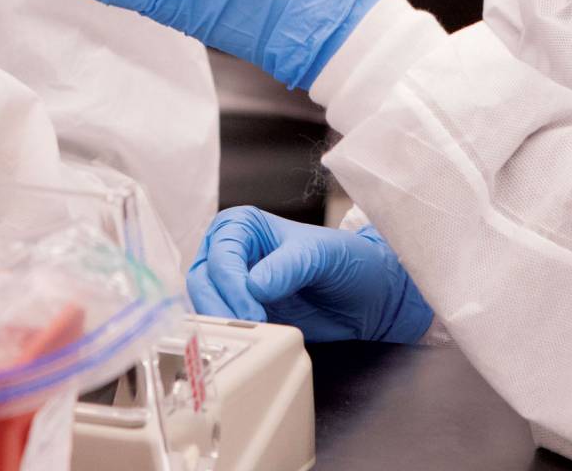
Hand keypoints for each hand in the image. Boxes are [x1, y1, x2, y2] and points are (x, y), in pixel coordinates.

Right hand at [188, 208, 431, 343]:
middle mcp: (231, 252)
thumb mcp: (322, 255)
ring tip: (250, 338)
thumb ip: (290, 266)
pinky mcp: (241, 313)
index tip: (252, 311)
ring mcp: (234, 285)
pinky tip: (246, 344)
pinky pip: (219, 325)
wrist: (369, 297)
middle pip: (203, 279)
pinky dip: (226, 336)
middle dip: (219, 307)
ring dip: (220, 324)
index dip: (231, 284)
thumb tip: (255, 286)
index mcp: (243, 226)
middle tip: (246, 330)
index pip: (221, 254)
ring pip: (204, 305)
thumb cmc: (347, 261)